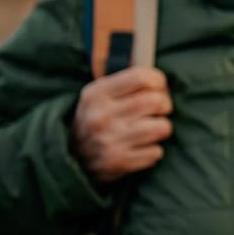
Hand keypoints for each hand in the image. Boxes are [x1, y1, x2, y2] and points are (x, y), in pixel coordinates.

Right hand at [70, 67, 172, 183]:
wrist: (70, 158)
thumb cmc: (93, 120)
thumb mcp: (97, 95)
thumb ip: (125, 81)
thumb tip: (157, 72)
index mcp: (96, 94)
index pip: (142, 77)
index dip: (158, 81)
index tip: (158, 87)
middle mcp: (102, 116)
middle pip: (156, 101)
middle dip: (164, 105)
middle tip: (157, 110)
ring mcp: (110, 141)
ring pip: (162, 127)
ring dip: (161, 128)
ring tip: (150, 128)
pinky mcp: (120, 162)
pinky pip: (156, 152)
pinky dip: (153, 150)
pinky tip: (140, 147)